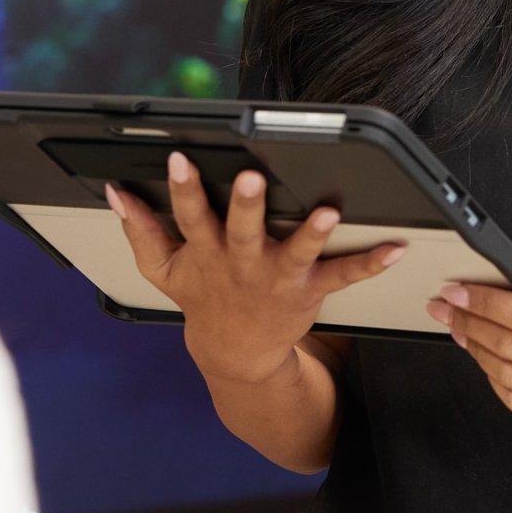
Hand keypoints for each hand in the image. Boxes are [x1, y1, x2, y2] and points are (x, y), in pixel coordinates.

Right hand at [109, 153, 404, 385]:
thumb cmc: (202, 297)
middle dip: (246, 205)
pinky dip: (371, 262)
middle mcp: (243, 263)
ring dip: (313, 232)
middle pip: (242, 230)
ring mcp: (277, 278)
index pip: (190, 216)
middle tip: (251, 178)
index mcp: (207, 252)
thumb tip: (115, 192)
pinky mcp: (310, 290)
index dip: (183, 188)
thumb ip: (140, 229)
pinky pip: (344, 275)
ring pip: (295, 252)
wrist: (235, 353)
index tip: (181, 159)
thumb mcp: (163, 269)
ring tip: (329, 211)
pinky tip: (396, 247)